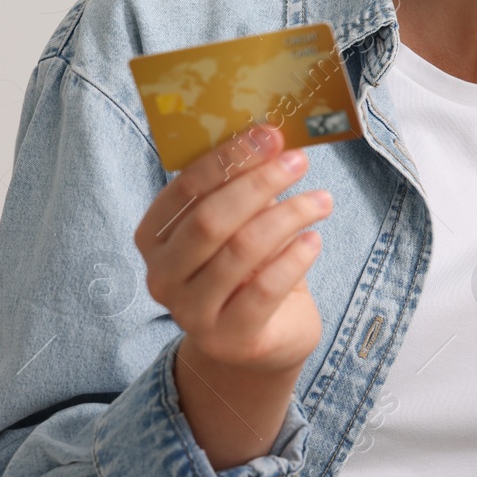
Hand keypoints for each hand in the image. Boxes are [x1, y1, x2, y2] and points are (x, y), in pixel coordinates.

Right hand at [135, 123, 331, 376]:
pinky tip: (315, 240)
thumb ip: (242, 189)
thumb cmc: (247, 271)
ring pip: (240, 251)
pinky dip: (294, 259)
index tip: (269, 134)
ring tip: (322, 200)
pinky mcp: (230, 339)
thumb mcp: (239, 226)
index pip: (185, 189)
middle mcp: (162, 276)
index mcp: (154, 238)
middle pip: (210, 220)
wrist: (255, 342)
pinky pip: (265, 290)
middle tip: (299, 161)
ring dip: (288, 216)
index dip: (228, 158)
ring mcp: (192, 313)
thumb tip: (271, 139)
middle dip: (259, 184)